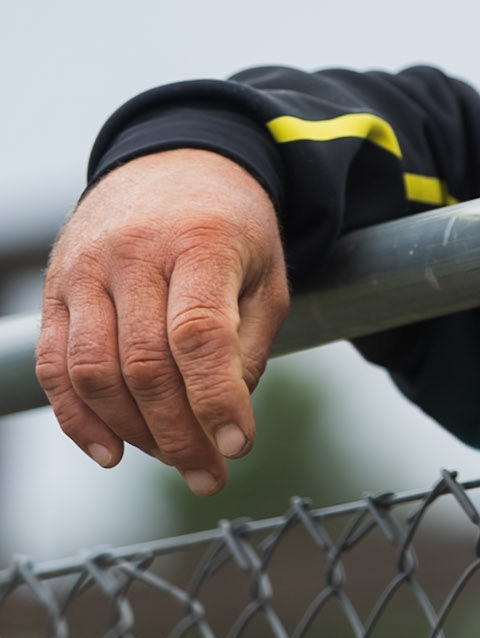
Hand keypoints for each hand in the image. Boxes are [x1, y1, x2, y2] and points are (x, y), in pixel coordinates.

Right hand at [36, 150, 289, 495]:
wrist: (174, 162)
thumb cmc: (231, 228)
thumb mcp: (266, 271)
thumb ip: (249, 342)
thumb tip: (224, 420)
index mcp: (199, 240)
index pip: (199, 334)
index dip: (216, 400)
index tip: (239, 447)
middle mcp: (134, 252)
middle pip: (144, 363)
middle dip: (179, 434)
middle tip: (210, 475)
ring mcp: (86, 268)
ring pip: (94, 371)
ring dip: (133, 433)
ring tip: (175, 459)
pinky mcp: (56, 287)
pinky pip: (56, 366)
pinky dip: (78, 418)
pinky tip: (111, 451)